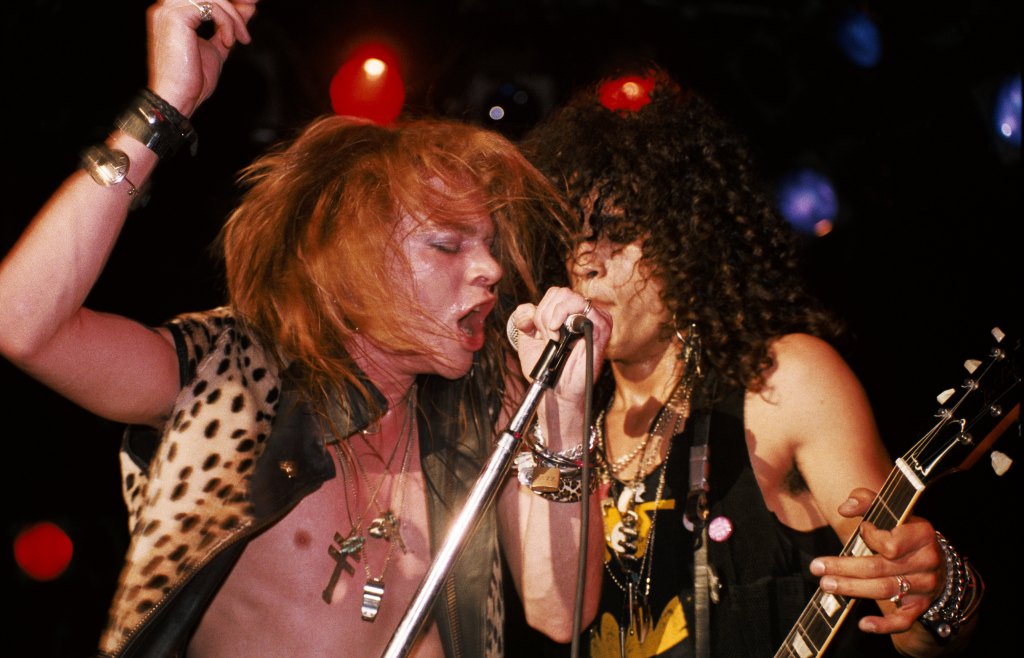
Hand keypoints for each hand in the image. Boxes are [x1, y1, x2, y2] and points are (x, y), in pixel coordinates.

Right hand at [147, 0, 260, 116]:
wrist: (178, 98)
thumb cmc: (192, 79)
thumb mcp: (220, 45)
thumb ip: (230, 24)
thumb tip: (249, 8)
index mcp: (175, 11)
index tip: (252, 3)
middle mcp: (168, 6)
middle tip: (255, 5)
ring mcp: (168, 10)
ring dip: (233, 16)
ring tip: (241, 37)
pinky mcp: (175, 17)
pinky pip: (211, 7)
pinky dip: (226, 23)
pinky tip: (228, 42)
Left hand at [509, 286, 609, 404]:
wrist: (557, 391)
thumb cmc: (547, 368)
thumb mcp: (527, 340)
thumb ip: (524, 319)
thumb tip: (528, 308)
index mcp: (570, 314)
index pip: (554, 294)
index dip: (540, 311)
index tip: (538, 333)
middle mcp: (584, 314)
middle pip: (559, 293)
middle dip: (544, 315)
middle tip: (547, 338)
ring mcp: (595, 319)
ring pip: (568, 296)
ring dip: (552, 317)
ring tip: (553, 339)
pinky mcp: (601, 328)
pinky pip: (583, 307)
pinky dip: (563, 315)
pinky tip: (558, 335)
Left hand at [810, 488, 944, 633]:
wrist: (935, 559)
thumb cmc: (904, 530)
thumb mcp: (891, 510)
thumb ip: (867, 500)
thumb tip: (844, 508)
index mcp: (922, 534)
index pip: (891, 543)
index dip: (871, 537)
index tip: (861, 530)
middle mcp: (926, 561)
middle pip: (879, 568)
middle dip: (844, 568)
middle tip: (817, 568)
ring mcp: (925, 586)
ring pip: (885, 590)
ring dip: (852, 589)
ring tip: (826, 584)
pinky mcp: (920, 606)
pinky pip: (904, 620)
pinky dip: (884, 625)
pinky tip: (864, 624)